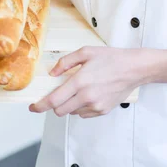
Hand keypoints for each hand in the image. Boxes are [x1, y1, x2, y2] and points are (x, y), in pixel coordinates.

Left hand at [29, 46, 146, 118]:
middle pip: (60, 111)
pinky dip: (81, 107)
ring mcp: (95, 106)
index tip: (32, 107)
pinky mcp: (102, 111)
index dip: (40, 106)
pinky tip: (90, 94)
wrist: (133, 68)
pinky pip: (84, 114)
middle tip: (59, 93)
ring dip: (69, 104)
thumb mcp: (86, 52)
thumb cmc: (111, 58)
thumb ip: (65, 62)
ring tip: (80, 89)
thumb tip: (52, 73)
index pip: (53, 100)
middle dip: (55, 104)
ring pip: (72, 112)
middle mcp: (86, 97)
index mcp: (80, 81)